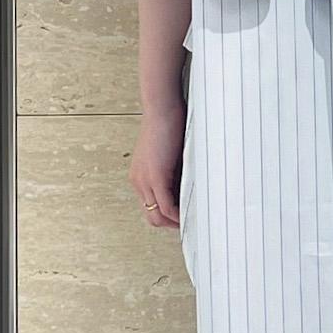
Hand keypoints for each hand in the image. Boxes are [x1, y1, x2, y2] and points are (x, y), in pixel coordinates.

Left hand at [129, 102, 185, 227]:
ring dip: (176, 223)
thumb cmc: (169, 124)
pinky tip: (191, 214)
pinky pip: (167, 207)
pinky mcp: (155, 177)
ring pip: (157, 216)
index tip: (185, 218)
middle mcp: (138, 181)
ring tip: (193, 221)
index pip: (151, 208)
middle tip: (190, 224)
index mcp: (140, 177)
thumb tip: (188, 188)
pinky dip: (179, 215)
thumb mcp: (170, 155)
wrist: (163, 108)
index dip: (168, 217)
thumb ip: (175, 173)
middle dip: (171, 225)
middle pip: (152, 217)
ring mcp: (144, 181)